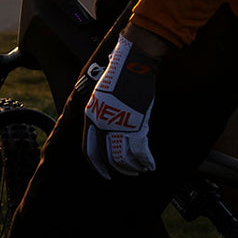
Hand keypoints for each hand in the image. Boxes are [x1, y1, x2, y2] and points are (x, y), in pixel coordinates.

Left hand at [82, 35, 157, 178]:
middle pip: (106, 157)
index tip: (101, 171)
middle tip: (123, 175)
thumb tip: (106, 124)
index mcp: (91, 115)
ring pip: (123, 158)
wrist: (133, 63)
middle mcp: (102, 123)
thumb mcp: (101, 93)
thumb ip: (102, 110)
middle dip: (114, 170)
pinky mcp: (136, 124)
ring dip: (131, 167)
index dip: (95, 162)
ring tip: (138, 171)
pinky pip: (139, 151)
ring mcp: (118, 125)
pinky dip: (145, 161)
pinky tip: (150, 166)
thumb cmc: (119, 74)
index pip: (88, 148)